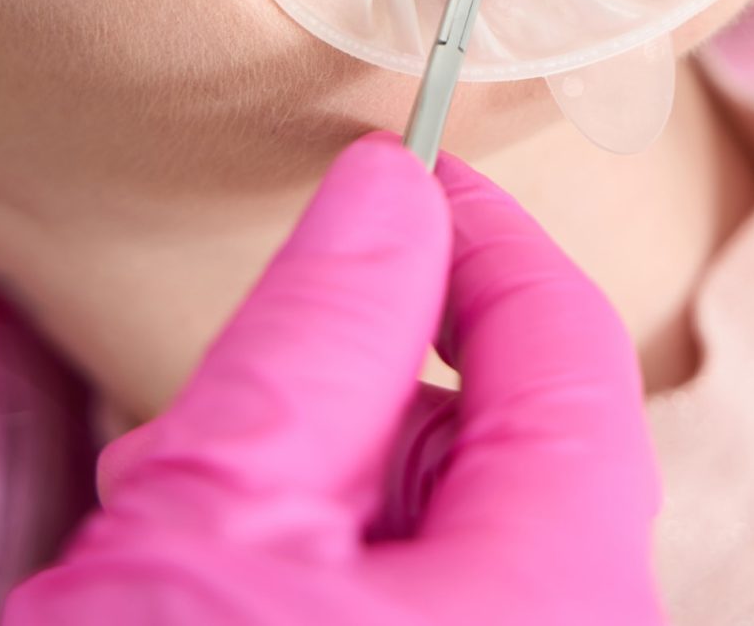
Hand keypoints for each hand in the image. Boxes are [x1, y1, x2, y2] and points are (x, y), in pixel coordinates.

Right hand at [1, 134, 662, 624]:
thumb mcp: (216, 516)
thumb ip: (319, 335)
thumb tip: (389, 190)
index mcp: (563, 593)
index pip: (566, 353)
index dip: (484, 241)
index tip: (406, 173)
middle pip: (519, 456)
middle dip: (376, 401)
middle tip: (233, 411)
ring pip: (464, 549)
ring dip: (335, 509)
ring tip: (188, 547)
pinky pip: (435, 624)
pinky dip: (331, 591)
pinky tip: (211, 612)